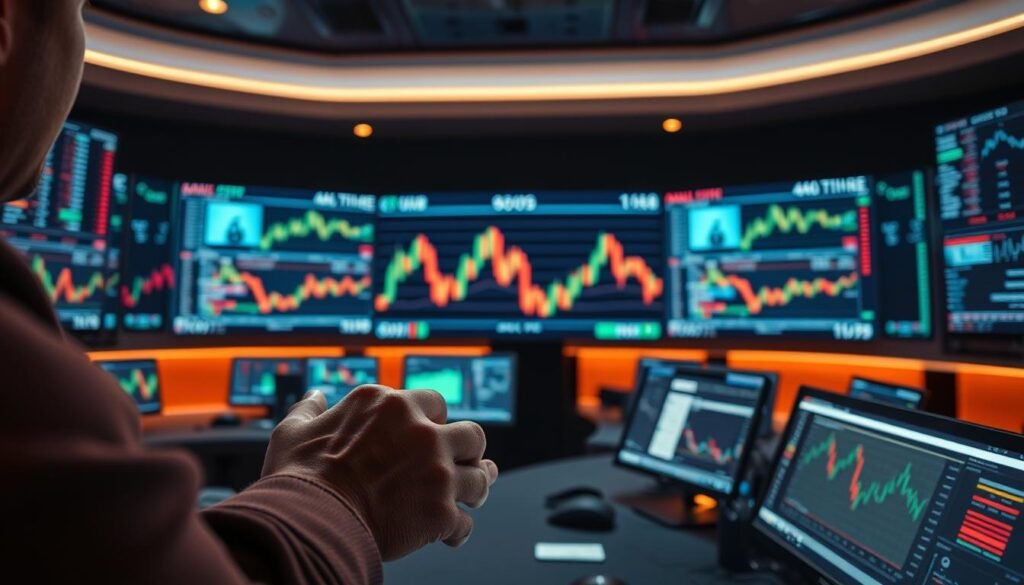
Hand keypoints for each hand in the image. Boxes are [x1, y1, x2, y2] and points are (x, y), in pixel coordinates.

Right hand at [262, 385, 498, 560]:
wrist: (307, 521)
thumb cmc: (297, 478)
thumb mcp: (294, 431)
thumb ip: (311, 410)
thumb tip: (315, 395)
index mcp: (390, 405)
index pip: (434, 403)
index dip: (434, 421)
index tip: (428, 435)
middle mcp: (420, 432)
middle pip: (472, 434)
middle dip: (469, 450)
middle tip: (463, 463)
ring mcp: (435, 471)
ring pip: (480, 477)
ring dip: (475, 488)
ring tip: (472, 497)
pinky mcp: (440, 511)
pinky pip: (464, 523)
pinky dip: (458, 530)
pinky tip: (449, 535)